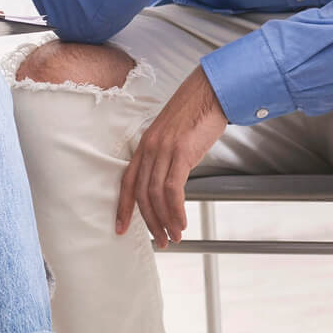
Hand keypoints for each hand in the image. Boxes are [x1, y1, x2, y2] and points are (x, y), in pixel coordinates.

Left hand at [116, 67, 227, 246]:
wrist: (211, 91)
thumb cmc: (196, 112)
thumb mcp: (174, 136)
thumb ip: (167, 157)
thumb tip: (171, 182)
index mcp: (145, 145)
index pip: (127, 182)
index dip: (123, 208)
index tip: (121, 228)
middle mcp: (150, 148)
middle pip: (142, 194)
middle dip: (150, 222)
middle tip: (160, 241)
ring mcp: (164, 150)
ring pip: (156, 195)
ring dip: (165, 221)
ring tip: (174, 236)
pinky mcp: (182, 152)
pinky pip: (173, 189)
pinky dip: (176, 210)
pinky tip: (182, 221)